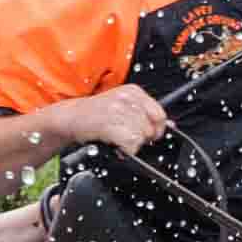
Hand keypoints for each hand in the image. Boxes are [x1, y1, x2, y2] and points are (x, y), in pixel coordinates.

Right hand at [53, 83, 174, 155]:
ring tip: (118, 139)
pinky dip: (126, 149)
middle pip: (152, 128)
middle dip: (143, 138)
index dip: (157, 129)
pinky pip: (131, 143)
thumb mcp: (124, 107)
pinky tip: (116, 144)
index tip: (148, 135)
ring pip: (141, 136)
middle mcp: (127, 98)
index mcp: (134, 92)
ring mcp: (118, 110)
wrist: (71, 117)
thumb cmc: (97, 114)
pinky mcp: (109, 123)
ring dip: (132, 144)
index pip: (160, 114)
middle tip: (127, 137)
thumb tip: (171, 125)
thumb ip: (147, 114)